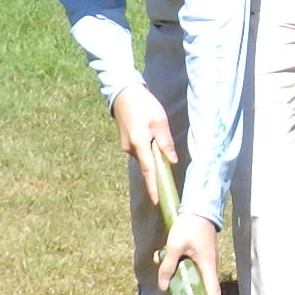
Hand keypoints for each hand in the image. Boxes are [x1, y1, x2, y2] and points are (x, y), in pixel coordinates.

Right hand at [112, 86, 176, 201]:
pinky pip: (139, 151)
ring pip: (143, 157)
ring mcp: (126, 145)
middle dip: (155, 174)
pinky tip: (153, 143)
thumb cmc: (144, 105)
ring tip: (162, 152)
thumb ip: (166, 142)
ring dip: (152, 159)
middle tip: (167, 183)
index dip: (152, 186)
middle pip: (146, 166)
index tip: (156, 201)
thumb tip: (171, 161)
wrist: (123, 93)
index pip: (148, 170)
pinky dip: (147, 152)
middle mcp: (130, 148)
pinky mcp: (126, 141)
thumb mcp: (159, 122)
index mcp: (139, 144)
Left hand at [154, 212, 226, 294]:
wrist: (200, 207)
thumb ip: (168, 265)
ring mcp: (209, 262)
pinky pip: (203, 276)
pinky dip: (201, 287)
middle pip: (212, 292)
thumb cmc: (188, 226)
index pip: (213, 293)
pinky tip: (191, 291)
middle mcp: (211, 266)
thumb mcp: (174, 245)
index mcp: (207, 266)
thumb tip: (163, 286)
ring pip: (207, 283)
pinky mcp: (205, 257)